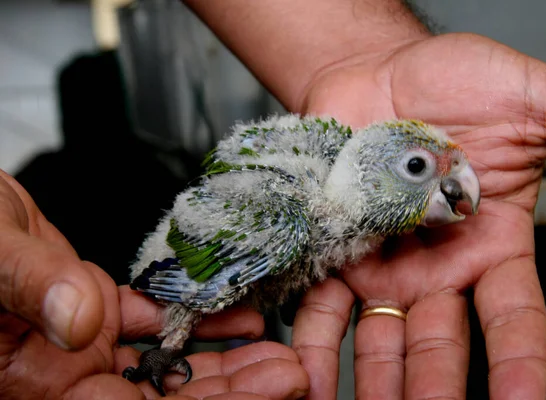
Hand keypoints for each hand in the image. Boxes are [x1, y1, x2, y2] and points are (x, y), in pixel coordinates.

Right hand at [0, 170, 308, 398]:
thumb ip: (30, 286)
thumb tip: (81, 321)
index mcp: (31, 379)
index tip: (263, 394)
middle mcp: (61, 372)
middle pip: (161, 399)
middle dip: (230, 391)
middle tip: (290, 372)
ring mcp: (78, 343)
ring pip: (163, 364)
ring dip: (223, 360)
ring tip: (276, 348)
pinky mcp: (89, 306)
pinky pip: (150, 321)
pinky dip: (194, 318)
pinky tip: (236, 313)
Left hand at [292, 32, 545, 398]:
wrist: (374, 70)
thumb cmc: (449, 79)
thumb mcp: (527, 97)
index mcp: (493, 243)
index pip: (514, 316)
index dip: (519, 363)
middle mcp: (439, 266)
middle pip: (442, 343)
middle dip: (436, 386)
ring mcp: (384, 265)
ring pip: (383, 339)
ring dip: (379, 381)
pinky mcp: (336, 251)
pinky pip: (323, 307)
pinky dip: (314, 343)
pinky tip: (309, 376)